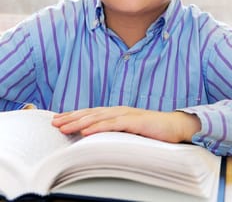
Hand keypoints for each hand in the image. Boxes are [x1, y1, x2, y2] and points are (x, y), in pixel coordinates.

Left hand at [52, 106, 200, 142]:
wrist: (174, 126)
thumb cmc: (151, 129)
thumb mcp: (128, 130)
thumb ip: (114, 131)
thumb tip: (96, 138)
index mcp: (116, 113)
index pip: (90, 113)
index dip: (73, 116)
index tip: (58, 120)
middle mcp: (118, 111)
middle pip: (90, 113)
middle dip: (71, 118)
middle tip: (54, 123)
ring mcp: (125, 114)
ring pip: (98, 117)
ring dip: (79, 121)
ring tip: (64, 126)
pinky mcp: (134, 121)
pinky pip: (113, 124)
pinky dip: (98, 127)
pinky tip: (86, 130)